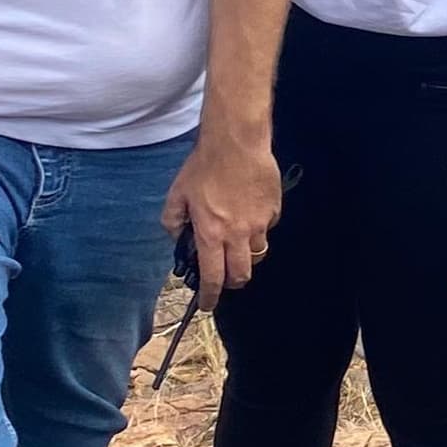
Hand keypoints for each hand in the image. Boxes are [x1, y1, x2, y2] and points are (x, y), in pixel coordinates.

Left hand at [164, 123, 284, 310]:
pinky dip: (259, 228)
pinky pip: (267, 228)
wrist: (236, 142)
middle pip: (241, 274)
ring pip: (258, 253)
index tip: (208, 304)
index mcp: (211, 233)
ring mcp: (259, 223)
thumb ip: (173, 220)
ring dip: (246, 255)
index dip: (210, 296)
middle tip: (226, 277)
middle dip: (233, 282)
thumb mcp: (177, 193)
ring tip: (238, 244)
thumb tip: (177, 236)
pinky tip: (250, 213)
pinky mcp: (274, 210)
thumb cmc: (204, 166)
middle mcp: (237, 234)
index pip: (213, 277)